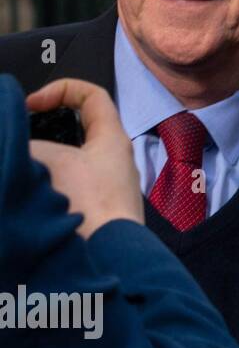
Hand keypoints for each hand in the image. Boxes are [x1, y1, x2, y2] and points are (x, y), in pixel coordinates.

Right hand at [27, 78, 142, 238]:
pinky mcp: (92, 212)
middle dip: (39, 132)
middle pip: (74, 131)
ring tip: (18, 170)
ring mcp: (104, 188)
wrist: (106, 258)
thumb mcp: (48, 162)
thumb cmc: (88, 205)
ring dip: (36, 164)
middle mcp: (113, 161)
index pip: (92, 95)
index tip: (31, 104)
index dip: (59, 89)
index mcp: (112, 140)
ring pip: (64, 163)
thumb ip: (27, 146)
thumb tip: (19, 147)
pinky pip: (64, 189)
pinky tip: (24, 195)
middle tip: (16, 139)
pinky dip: (42, 187)